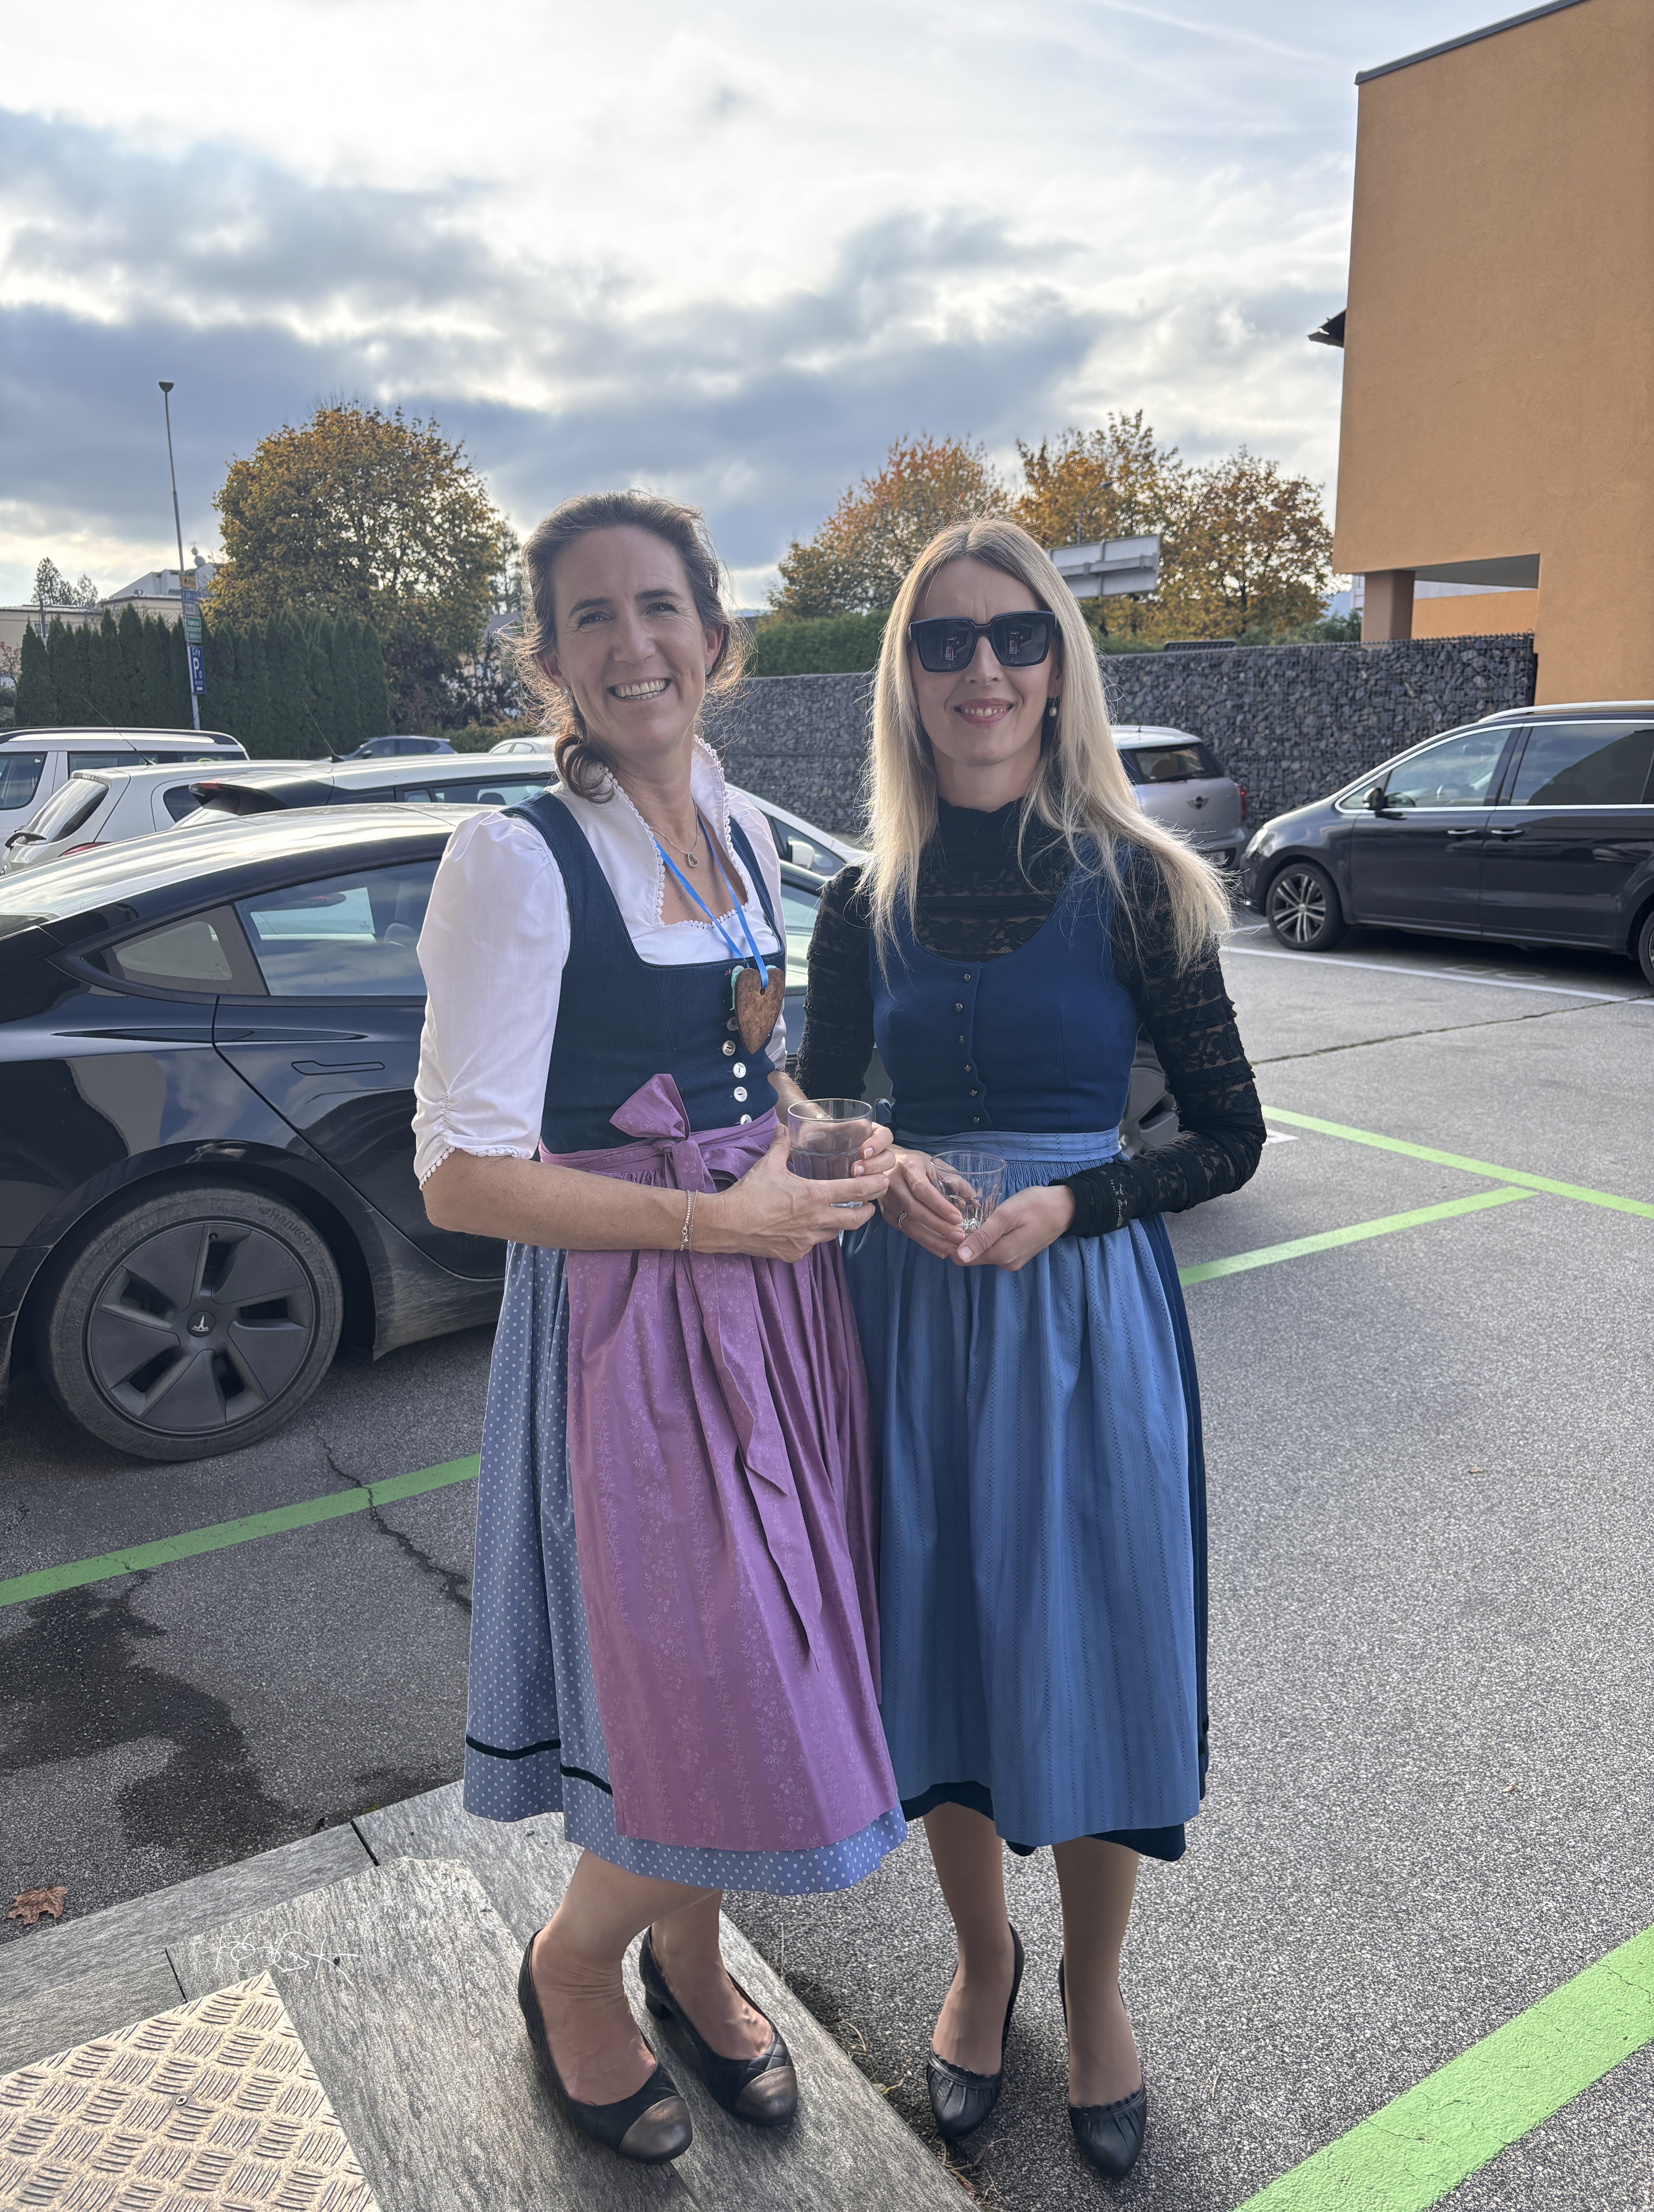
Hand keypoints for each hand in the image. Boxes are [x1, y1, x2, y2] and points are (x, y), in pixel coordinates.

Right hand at [697, 1123, 887, 1262]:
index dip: (874, 1187)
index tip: (883, 1183)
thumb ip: (781, 1145)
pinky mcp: (795, 1254)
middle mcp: (816, 1220)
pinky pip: (812, 1245)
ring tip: (837, 1214)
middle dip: (867, 1212)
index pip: (856, 1191)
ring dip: (839, 1224)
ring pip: (835, 1233)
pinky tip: (804, 1228)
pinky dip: (813, 1236)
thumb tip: (782, 1127)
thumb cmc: (749, 1193)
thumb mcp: (768, 1165)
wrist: (727, 1223)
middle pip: (856, 1220)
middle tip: (869, 1205)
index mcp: (814, 1195)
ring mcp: (807, 1240)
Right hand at [876, 1149, 968, 1260]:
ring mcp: (888, 1202)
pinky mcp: (887, 1215)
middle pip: (916, 1210)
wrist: (883, 1166)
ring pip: (910, 1225)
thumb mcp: (934, 1163)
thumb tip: (973, 1197)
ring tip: (953, 1247)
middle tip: (960, 1236)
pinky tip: (941, 1250)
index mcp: (908, 1167)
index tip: (958, 1218)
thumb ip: (953, 1179)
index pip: (922, 1190)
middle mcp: (894, 1184)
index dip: (940, 1206)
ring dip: (933, 1240)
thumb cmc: (915, 1164)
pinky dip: (925, 1243)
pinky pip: (907, 1232)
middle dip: (939, 1226)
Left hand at [954, 1185, 1074, 1271]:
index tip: (942, 1224)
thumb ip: (983, 1236)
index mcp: (1002, 1255)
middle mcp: (1006, 1263)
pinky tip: (983, 1224)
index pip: (962, 1257)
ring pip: (982, 1252)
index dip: (949, 1243)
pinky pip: (993, 1250)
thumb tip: (960, 1255)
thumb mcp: (1007, 1216)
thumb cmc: (1036, 1205)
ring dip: (972, 1239)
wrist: (1065, 1207)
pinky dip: (984, 1239)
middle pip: (971, 1256)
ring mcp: (1012, 1261)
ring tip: (965, 1218)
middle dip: (959, 1240)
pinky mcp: (1017, 1254)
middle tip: (952, 1217)